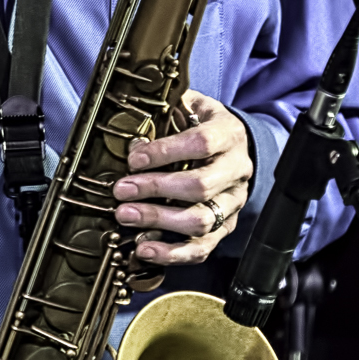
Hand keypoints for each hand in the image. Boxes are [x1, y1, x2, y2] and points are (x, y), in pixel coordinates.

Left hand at [112, 91, 253, 264]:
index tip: (134, 158)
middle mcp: (236, 170)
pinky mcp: (225, 227)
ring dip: (158, 220)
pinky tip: (144, 249)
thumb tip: (130, 120)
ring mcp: (233, 202)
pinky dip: (172, 253)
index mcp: (229, 135)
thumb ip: (166, 109)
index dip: (166, 151)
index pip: (202, 143)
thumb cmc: (201, 125)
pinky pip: (203, 247)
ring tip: (125, 216)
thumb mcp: (189, 106)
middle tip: (121, 190)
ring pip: (202, 220)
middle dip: (155, 188)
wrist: (234, 145)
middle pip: (200, 186)